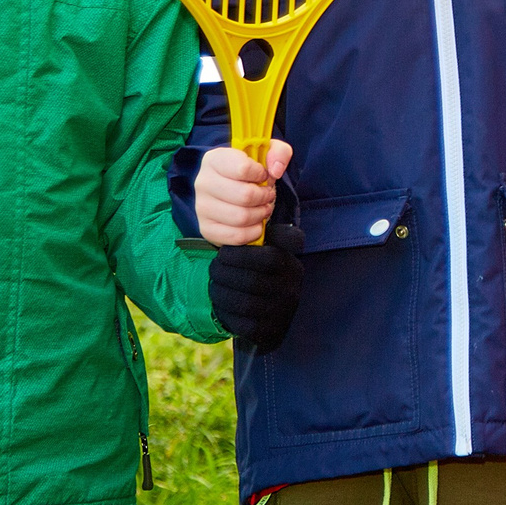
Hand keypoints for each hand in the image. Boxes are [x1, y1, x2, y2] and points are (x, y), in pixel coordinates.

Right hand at [192, 142, 293, 244]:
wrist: (230, 187)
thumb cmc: (249, 170)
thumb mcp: (267, 152)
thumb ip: (279, 152)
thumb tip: (275, 170)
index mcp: (214, 159)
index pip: (243, 169)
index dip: (261, 174)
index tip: (263, 176)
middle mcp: (203, 182)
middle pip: (245, 196)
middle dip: (264, 197)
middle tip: (268, 195)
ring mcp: (202, 207)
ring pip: (241, 217)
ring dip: (260, 214)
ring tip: (263, 208)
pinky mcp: (206, 228)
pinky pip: (236, 236)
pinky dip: (253, 232)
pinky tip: (256, 223)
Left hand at [209, 180, 304, 351]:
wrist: (268, 313)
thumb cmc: (260, 268)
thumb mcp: (268, 241)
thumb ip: (265, 219)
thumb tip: (271, 174)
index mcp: (291, 263)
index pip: (276, 251)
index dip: (247, 249)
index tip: (229, 248)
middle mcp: (291, 287)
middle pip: (256, 274)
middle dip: (228, 268)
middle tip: (214, 263)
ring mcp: (281, 310)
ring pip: (245, 300)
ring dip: (222, 289)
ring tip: (213, 279)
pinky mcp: (268, 331)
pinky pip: (241, 322)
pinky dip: (224, 309)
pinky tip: (218, 297)